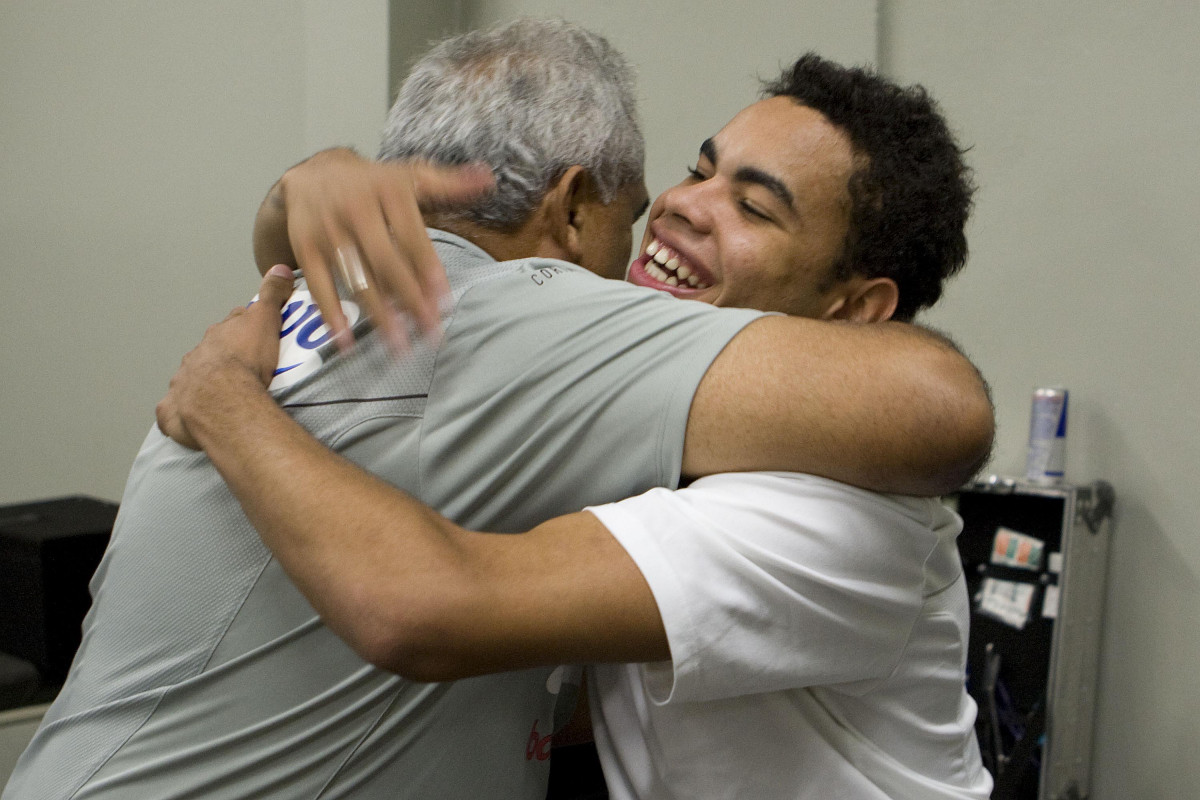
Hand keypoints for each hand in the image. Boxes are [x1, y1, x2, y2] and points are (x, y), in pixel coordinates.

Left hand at [156, 265, 295, 448]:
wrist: (222, 398)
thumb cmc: (246, 361)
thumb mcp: (265, 321)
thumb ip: (271, 295)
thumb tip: (279, 267)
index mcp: (218, 336)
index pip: (231, 326)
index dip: (243, 329)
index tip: (255, 334)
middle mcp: (196, 357)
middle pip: (210, 353)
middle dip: (222, 358)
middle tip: (243, 370)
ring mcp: (182, 384)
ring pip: (192, 380)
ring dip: (203, 385)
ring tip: (223, 397)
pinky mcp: (174, 412)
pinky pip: (175, 412)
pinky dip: (181, 415)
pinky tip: (190, 420)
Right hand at [275, 148, 493, 350]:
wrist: (311, 174)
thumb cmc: (371, 182)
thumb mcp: (409, 176)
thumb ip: (449, 183)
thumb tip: (488, 177)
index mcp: (386, 191)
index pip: (411, 235)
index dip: (427, 268)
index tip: (444, 299)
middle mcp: (355, 210)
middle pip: (385, 261)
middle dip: (409, 300)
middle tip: (429, 331)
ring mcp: (328, 231)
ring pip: (356, 278)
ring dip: (378, 314)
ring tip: (398, 345)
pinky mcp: (305, 249)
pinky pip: (319, 285)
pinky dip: (331, 314)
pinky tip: (346, 341)